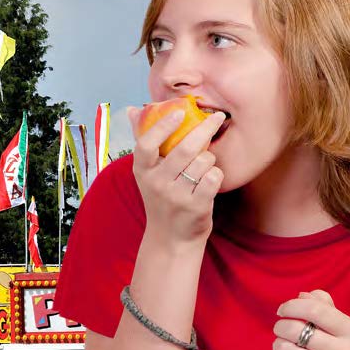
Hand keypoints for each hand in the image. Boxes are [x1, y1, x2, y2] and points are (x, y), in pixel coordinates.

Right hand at [127, 106, 226, 248]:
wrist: (170, 239)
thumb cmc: (162, 199)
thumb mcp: (147, 174)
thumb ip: (145, 143)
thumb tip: (133, 110)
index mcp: (142, 171)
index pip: (147, 144)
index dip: (163, 126)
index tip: (179, 113)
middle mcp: (156, 183)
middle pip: (184, 149)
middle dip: (204, 129)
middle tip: (216, 118)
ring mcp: (176, 196)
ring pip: (203, 161)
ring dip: (209, 158)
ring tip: (203, 166)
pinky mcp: (196, 206)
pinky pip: (214, 177)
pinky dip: (216, 174)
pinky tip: (209, 180)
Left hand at [272, 290, 349, 349]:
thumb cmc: (327, 347)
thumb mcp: (331, 324)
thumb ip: (320, 304)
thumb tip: (304, 295)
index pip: (315, 308)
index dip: (291, 306)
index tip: (283, 310)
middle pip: (295, 328)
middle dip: (281, 326)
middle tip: (283, 331)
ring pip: (284, 348)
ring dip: (278, 345)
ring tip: (287, 349)